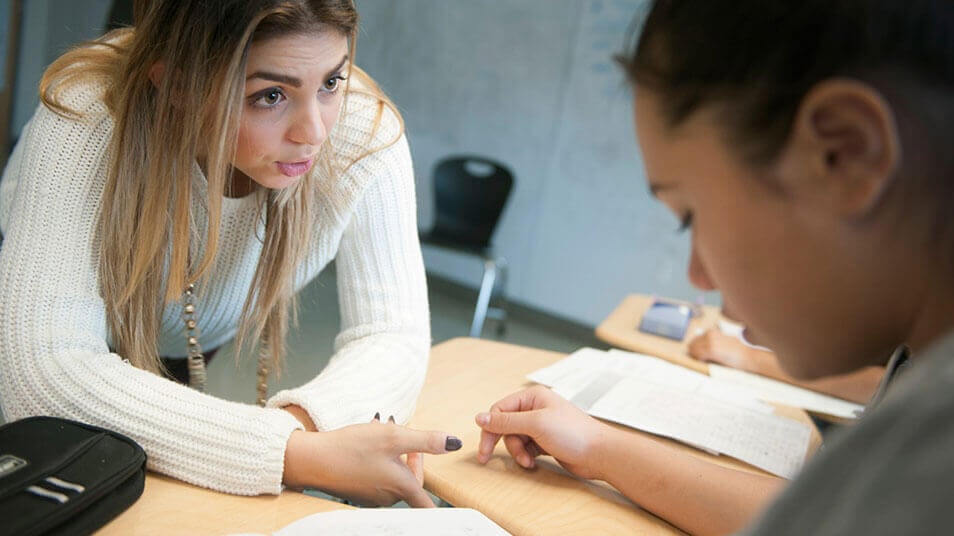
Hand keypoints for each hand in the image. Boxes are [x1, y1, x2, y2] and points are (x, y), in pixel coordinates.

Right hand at [282, 417, 460, 506]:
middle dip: (413, 457)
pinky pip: (378, 477)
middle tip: (404, 436)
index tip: (460, 518)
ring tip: (381, 434)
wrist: (312, 459)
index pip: (429, 505)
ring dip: (394, 456)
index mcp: (401, 486)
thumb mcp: (393, 436)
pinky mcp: (359, 492)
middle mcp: (389, 497)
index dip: (442, 509)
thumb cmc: (352, 447)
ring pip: (395, 476)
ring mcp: (373, 496)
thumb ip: (426, 440)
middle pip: (413, 481)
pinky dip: (379, 461)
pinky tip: (367, 445)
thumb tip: (454, 443)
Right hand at [474, 385, 607, 479]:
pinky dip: (525, 456)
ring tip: (528, 460)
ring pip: (514, 438)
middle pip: (504, 425)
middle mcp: (535, 409)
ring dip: (517, 452)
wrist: (599, 454)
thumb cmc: (573, 434)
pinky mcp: (545, 441)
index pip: (499, 410)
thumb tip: (479, 417)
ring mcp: (540, 425)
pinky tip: (533, 462)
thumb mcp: (535, 424)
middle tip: (487, 458)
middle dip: (503, 442)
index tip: (485, 448)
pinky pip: (525, 447)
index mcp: (532, 397)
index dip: (490, 428)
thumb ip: (506, 421)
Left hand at [687, 329, 751, 369]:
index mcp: (712, 332)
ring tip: (703, 361)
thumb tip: (701, 345)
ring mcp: (711, 342)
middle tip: (700, 359)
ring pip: (694, 350)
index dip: (695, 348)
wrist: (748, 356)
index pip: (695, 340)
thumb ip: (714, 340)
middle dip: (694, 352)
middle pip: (692, 344)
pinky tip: (705, 362)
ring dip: (696, 356)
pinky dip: (699, 360)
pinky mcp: (712, 350)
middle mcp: (710, 335)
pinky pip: (699, 355)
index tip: (698, 354)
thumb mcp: (725, 340)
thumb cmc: (738, 351)